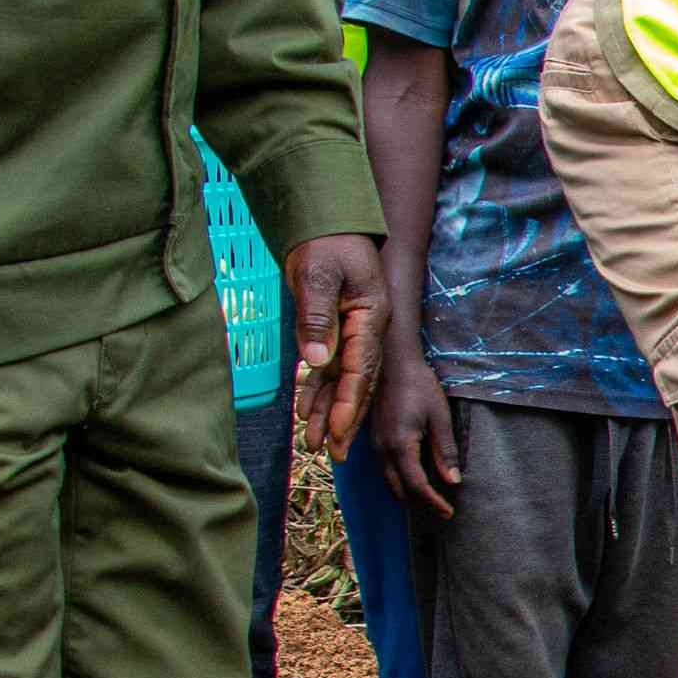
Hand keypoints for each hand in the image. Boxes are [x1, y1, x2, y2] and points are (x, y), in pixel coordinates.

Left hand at [289, 233, 386, 461]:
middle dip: (346, 419)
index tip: (340, 430)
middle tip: (336, 453)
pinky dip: (318, 391)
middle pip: (358, 383)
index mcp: (371, 318)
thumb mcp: (318, 275)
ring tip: (316, 444)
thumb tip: (316, 362)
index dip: (351, 402)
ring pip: (342, 380)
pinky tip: (306, 413)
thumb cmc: (326, 243)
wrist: (328, 223)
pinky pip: (328, 368)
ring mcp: (352, 333)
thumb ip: (316, 317)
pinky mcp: (335, 332)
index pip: (362, 368)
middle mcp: (366, 331)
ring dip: (330, 412)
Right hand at [374, 353, 463, 519]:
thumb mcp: (439, 417)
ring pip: (388, 482)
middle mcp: (382, 449)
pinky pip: (384, 470)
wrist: (393, 361)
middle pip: (398, 490)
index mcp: (400, 445)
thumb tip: (452, 482)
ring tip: (430, 502)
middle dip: (420, 505)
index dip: (433, 502)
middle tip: (443, 513)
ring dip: (407, 495)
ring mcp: (374, 445)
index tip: (450, 513)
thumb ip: (445, 451)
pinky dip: (398, 482)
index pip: (416, 485)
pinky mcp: (373, 439)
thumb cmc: (420, 385)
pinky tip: (413, 482)